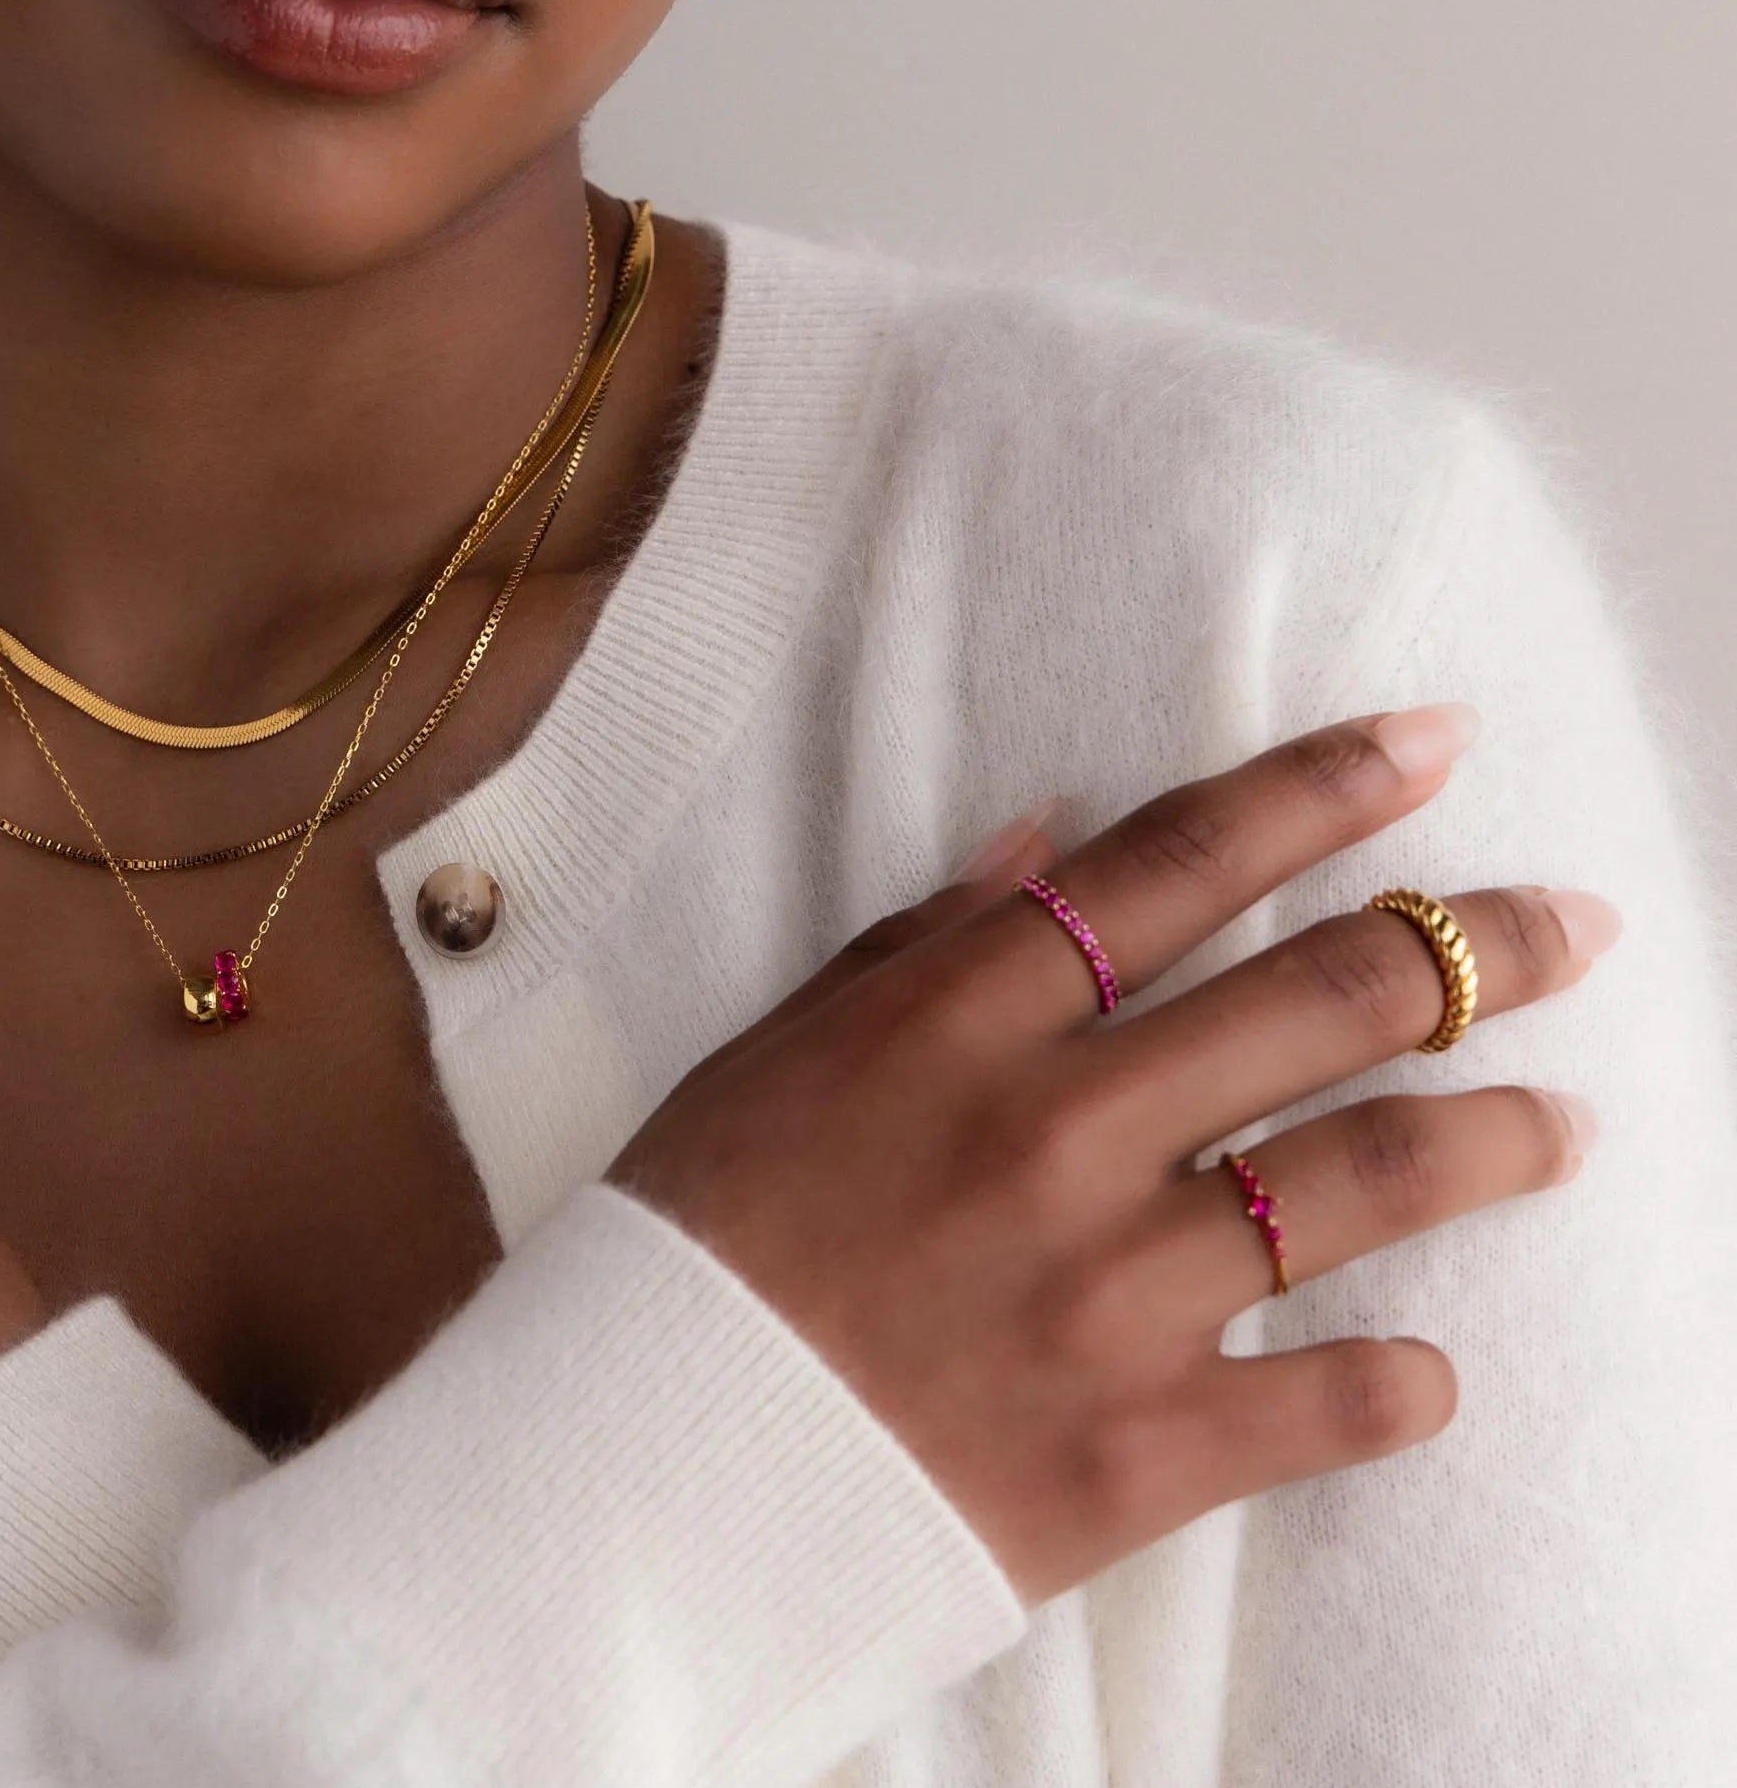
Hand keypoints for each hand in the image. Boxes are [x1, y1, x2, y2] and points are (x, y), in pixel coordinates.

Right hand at [608, 706, 1615, 1601]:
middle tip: (1576, 926)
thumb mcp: (782, 1052)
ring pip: (1364, 1187)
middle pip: (1315, 1004)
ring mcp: (1108, 1294)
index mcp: (957, 1019)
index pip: (1180, 866)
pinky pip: (1330, 1404)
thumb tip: (1055, 837)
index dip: (1322, 792)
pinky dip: (1402, 1385)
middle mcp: (1055, 1133)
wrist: (639, 1468)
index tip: (1434, 746)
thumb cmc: (699, 1237)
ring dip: (1490, 1140)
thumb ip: (924, 943)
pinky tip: (1430, 1370)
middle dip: (1474, 948)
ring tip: (1563, 1125)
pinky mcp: (1137, 1450)